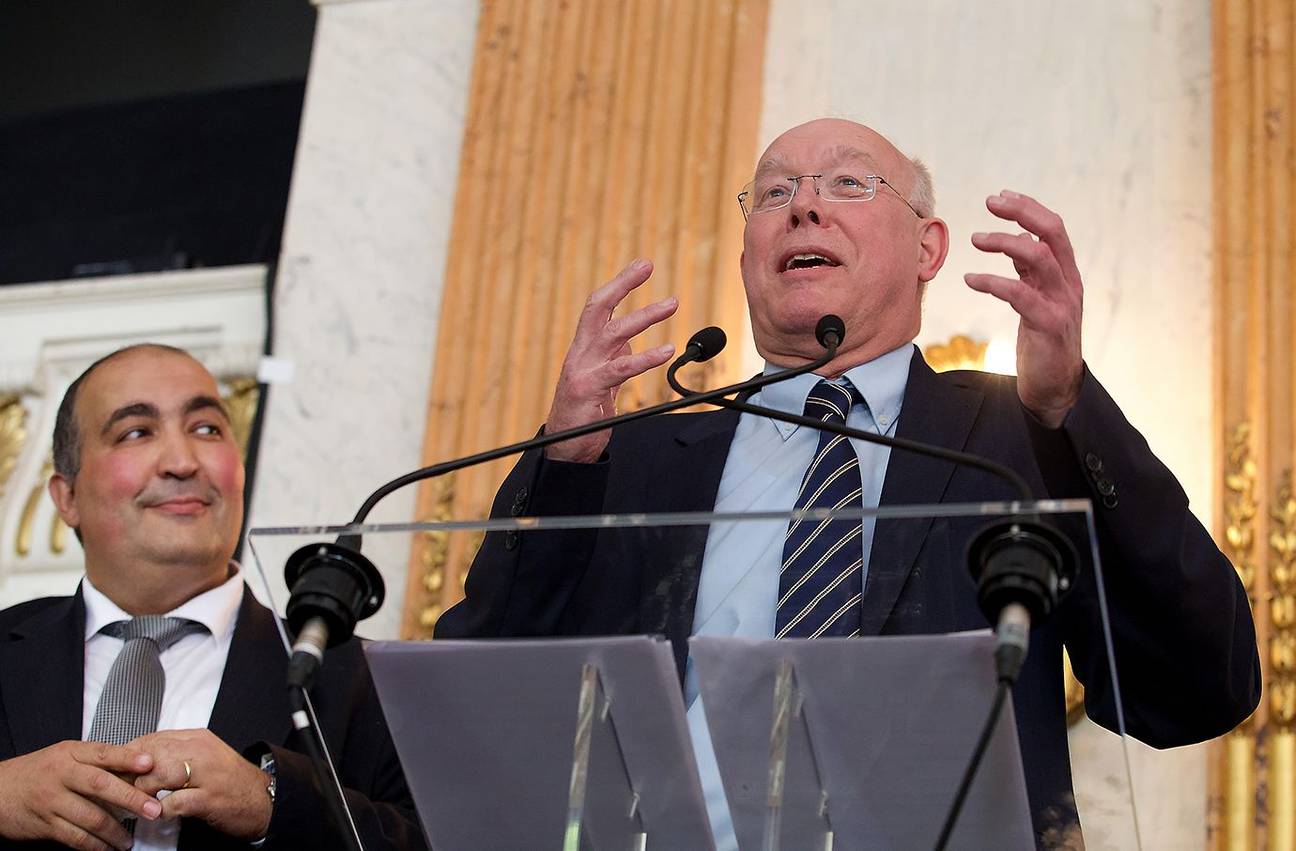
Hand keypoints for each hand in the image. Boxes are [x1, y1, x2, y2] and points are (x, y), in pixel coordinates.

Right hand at [0, 740, 160, 849]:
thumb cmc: (40, 771)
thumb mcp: (65, 756)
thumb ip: (96, 760)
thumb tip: (137, 765)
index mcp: (70, 753)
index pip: (103, 753)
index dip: (128, 758)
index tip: (150, 763)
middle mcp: (62, 775)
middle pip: (101, 785)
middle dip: (131, 798)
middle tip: (153, 810)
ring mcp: (52, 800)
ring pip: (91, 816)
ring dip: (115, 831)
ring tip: (130, 840)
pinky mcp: (45, 824)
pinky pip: (75, 837)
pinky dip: (94, 845)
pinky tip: (107, 848)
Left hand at [129, 729, 271, 840]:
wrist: (264, 799)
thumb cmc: (229, 781)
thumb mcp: (203, 757)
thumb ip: (176, 753)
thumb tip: (138, 761)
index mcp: (198, 738)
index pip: (151, 739)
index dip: (129, 756)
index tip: (119, 771)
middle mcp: (201, 751)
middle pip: (151, 754)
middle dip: (130, 774)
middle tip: (121, 790)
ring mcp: (207, 773)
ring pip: (158, 773)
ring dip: (142, 792)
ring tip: (140, 803)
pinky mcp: (209, 798)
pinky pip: (173, 802)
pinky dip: (161, 811)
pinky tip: (161, 814)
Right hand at [544, 259, 677, 461]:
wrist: (564, 450)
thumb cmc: (583, 415)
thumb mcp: (600, 380)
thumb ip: (613, 359)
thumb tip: (631, 342)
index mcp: (583, 348)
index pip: (598, 307)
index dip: (619, 284)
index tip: (641, 265)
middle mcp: (580, 353)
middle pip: (598, 307)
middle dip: (622, 283)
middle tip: (648, 265)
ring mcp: (583, 370)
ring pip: (613, 333)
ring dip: (644, 315)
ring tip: (671, 303)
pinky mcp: (589, 390)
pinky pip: (620, 369)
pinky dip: (645, 357)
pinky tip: (666, 350)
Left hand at [965, 190, 1083, 427]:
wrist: (1055, 386)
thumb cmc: (1042, 340)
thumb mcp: (1037, 297)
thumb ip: (1031, 270)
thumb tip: (1020, 238)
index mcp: (1066, 274)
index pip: (1053, 228)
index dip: (1028, 208)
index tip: (1001, 196)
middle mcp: (1068, 283)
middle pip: (1053, 232)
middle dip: (1023, 211)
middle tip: (991, 202)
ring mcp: (1062, 303)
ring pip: (1040, 257)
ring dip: (1006, 242)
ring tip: (975, 239)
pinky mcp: (1049, 325)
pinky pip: (1021, 295)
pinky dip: (993, 282)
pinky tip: (971, 279)